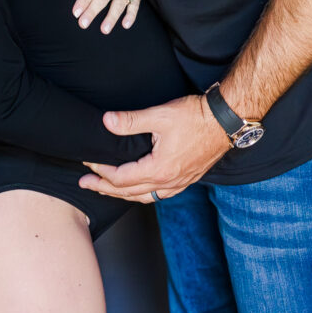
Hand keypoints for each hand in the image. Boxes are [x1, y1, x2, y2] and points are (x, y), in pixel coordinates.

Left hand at [78, 94, 231, 200]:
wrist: (225, 121)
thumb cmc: (195, 117)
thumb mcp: (160, 115)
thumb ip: (131, 121)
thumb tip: (107, 121)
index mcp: (159, 169)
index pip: (121, 178)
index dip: (101, 171)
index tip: (87, 162)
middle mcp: (168, 182)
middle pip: (129, 193)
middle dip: (104, 188)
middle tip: (85, 184)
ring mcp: (179, 183)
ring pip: (144, 197)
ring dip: (123, 194)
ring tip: (107, 189)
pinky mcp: (187, 178)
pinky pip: (159, 195)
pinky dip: (143, 194)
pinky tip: (140, 189)